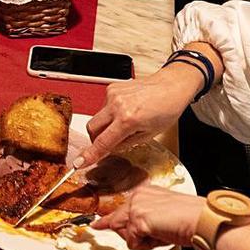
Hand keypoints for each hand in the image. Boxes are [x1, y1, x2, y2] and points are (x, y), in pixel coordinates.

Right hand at [75, 63, 203, 167]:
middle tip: (108, 142)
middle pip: (92, 128)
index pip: (103, 142)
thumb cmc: (167, 109)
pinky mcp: (112, 88)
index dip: (90, 154)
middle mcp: (117, 106)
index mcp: (128, 120)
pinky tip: (125, 110)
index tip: (78, 162)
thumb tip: (109, 148)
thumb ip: (126, 143)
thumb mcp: (149, 135)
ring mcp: (112, 95)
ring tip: (125, 122)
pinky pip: (103, 106)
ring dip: (105, 125)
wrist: (171, 86)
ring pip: (97, 117)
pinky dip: (110, 113)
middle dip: (95, 139)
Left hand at [91, 185, 205, 249]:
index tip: (97, 224)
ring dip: (141, 240)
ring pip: (124, 233)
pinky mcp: (137, 221)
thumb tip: (134, 232)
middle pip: (117, 222)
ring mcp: (136, 207)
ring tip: (162, 234)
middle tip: (153, 235)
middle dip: (132, 235)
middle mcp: (138, 196)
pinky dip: (147, 246)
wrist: (202, 220)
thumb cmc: (190, 218)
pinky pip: (133, 243)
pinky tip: (161, 236)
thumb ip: (146, 218)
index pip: (121, 208)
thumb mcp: (163, 214)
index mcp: (145, 192)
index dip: (108, 220)